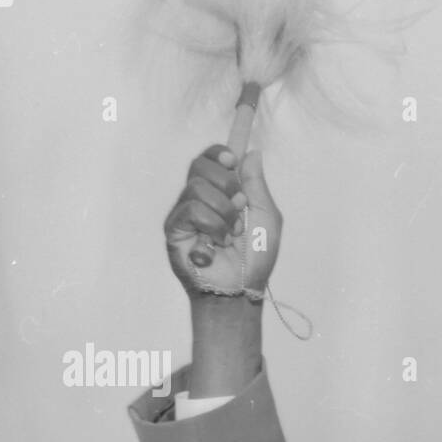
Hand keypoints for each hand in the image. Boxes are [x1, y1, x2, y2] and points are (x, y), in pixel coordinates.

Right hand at [164, 146, 282, 295]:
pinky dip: (213, 226)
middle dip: (227, 184)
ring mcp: (184, 212)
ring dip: (224, 212)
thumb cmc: (255, 257)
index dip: (218, 153)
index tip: (231, 160)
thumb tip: (252, 153)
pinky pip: (192, 209)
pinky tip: (218, 244)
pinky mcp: (175, 228)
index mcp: (220, 192)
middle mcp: (199, 198)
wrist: (242, 288)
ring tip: (231, 235)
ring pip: (198, 187)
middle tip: (239, 209)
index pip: (210, 159)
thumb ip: (257, 184)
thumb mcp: (266, 216)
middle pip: (200, 165)